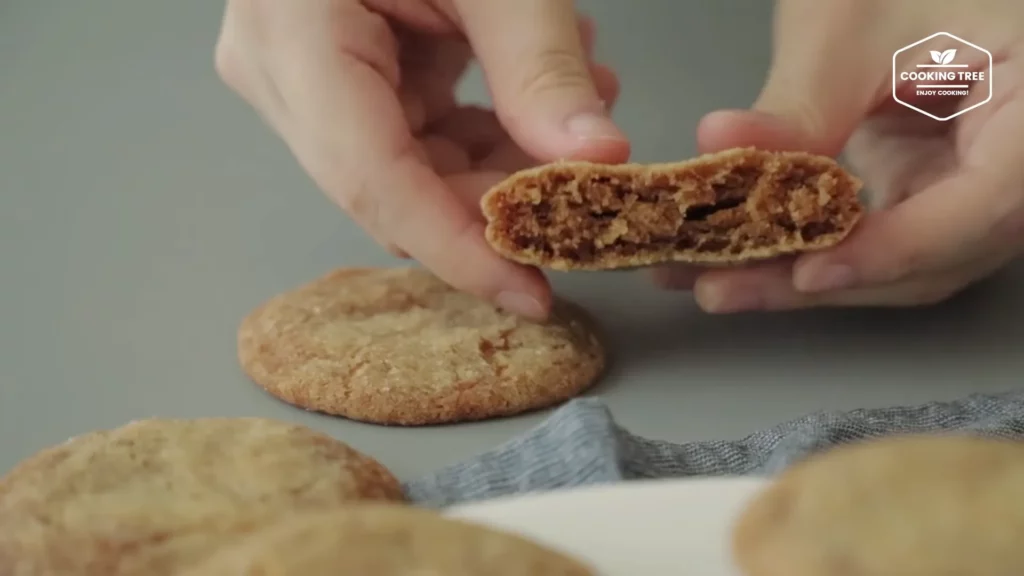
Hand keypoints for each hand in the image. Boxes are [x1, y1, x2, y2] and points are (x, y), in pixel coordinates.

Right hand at [214, 0, 629, 318]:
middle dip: (497, 199)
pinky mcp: (334, 73)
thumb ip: (540, 65)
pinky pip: (409, 134)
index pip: (375, 182)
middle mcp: (278, 71)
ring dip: (500, 159)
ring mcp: (300, 76)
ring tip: (583, 103)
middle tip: (590, 186)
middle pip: (394, 186)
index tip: (534, 292)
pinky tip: (541, 92)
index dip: (460, 250)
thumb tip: (598, 161)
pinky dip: (480, 128)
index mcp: (295, 36)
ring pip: (408, 169)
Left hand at [653, 0, 1023, 311]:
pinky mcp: (935, 194)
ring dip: (806, 278)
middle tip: (722, 286)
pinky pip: (881, 243)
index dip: (898, 248)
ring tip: (714, 279)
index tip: (811, 271)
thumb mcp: (853, 22)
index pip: (987, 204)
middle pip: (940, 255)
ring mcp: (980, 188)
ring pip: (905, 266)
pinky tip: (741, 255)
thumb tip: (724, 144)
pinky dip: (812, 252)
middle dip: (822, 279)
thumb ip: (804, 98)